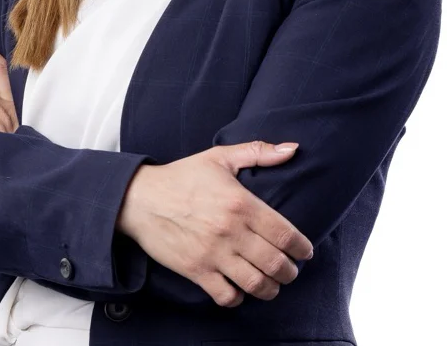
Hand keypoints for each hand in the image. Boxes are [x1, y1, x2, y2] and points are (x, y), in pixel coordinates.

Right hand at [116, 140, 312, 307]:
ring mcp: (213, 254)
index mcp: (241, 203)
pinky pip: (227, 296)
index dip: (302, 248)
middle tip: (290, 269)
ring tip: (271, 283)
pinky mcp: (196, 270)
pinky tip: (240, 288)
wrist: (141, 198)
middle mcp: (231, 231)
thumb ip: (258, 151)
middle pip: (276, 263)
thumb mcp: (220, 157)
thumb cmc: (183, 176)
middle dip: (290, 272)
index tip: (305, 251)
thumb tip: (293, 148)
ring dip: (270, 288)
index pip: (285, 234)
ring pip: (256, 284)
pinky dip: (239, 297)